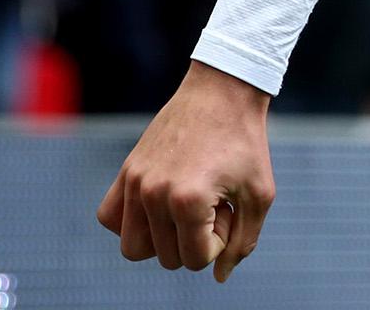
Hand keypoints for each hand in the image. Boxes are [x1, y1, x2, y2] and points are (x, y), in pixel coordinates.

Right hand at [96, 62, 274, 281]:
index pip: (195, 260)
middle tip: (214, 204)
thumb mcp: (259, 194)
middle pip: (167, 258)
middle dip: (196, 240)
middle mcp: (153, 194)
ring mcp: (134, 182)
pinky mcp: (125, 171)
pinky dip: (131, 222)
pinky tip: (159, 204)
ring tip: (187, 207)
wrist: (223, 92)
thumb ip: (243, 242)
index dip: (219, 241)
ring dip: (163, 239)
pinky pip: (110, 219)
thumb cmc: (246, 143)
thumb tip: (220, 276)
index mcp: (187, 201)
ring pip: (134, 248)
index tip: (230, 209)